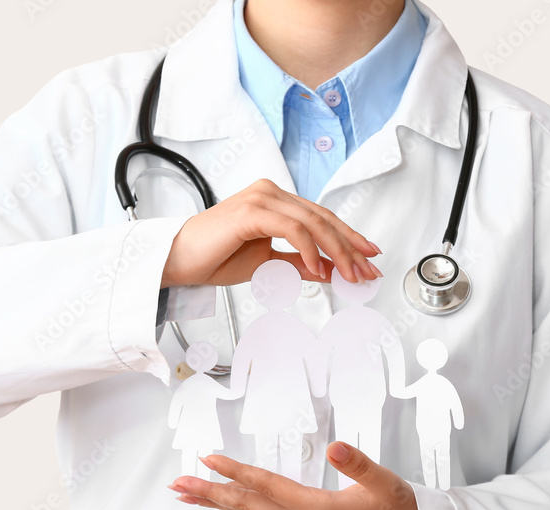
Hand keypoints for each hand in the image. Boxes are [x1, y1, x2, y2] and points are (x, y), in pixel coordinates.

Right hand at [161, 179, 382, 287]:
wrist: (180, 261)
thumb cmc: (215, 258)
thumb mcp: (268, 264)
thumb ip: (299, 264)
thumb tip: (330, 271)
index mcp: (275, 201)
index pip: (322, 218)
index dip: (349, 239)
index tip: (369, 259)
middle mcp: (271, 193)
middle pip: (323, 219)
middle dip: (350, 247)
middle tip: (368, 271)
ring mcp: (261, 198)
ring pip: (313, 223)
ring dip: (336, 252)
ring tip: (349, 276)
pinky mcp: (251, 211)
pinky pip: (292, 229)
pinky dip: (310, 250)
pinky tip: (319, 269)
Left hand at [167, 442, 423, 509]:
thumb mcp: (384, 482)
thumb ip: (359, 463)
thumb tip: (335, 445)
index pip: (267, 487)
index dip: (237, 471)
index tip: (209, 458)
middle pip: (249, 506)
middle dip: (211, 494)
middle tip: (177, 485)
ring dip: (222, 502)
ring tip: (191, 493)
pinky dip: (242, 507)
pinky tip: (232, 501)